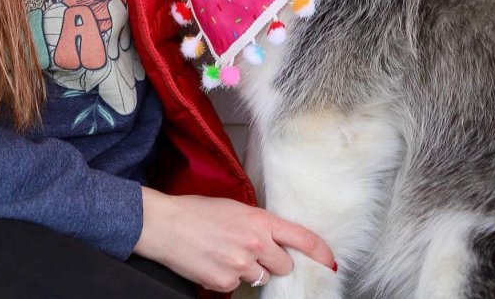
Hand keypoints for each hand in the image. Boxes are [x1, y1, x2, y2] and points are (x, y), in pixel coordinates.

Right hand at [133, 188, 335, 293]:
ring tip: (227, 254)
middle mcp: (254, 243)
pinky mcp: (226, 283)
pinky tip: (215, 262)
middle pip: (284, 264)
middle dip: (274, 261)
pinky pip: (238, 286)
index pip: (300, 237)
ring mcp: (240, 266)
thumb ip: (257, 223)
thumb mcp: (232, 207)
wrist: (166, 226)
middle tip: (253, 250)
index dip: (319, 251)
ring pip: (262, 277)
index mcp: (257, 220)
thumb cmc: (195, 212)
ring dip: (251, 270)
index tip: (329, 260)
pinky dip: (230, 278)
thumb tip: (275, 239)